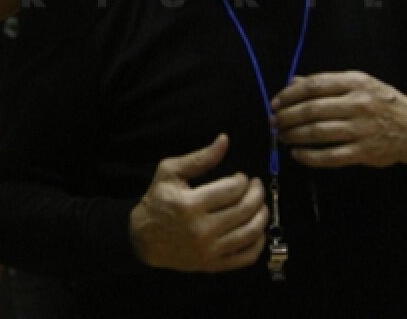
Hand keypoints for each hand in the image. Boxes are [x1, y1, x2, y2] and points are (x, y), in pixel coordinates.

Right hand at [129, 134, 267, 272]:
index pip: (232, 189)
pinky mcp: (212, 265)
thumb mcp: (170, 172)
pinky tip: (257, 229)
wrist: (143, 239)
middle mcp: (201, 229)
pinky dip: (258, 242)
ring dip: (262, 215)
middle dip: (257, 194)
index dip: (243, 180)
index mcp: (190, 204)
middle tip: (256, 187)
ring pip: (250, 233)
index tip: (242, 177)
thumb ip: (200, 157)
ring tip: (260, 205)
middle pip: (244, 210)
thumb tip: (225, 140)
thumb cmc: (157, 200)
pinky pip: (246, 257)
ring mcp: (208, 250)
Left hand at [271, 71, 406, 167]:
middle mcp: (358, 104)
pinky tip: (297, 154)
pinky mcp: (364, 153)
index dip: (289, 95)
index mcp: (355, 83)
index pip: (314, 85)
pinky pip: (330, 156)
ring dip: (293, 136)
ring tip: (282, 137)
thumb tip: (292, 83)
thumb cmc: (380, 102)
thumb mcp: (359, 83)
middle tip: (274, 122)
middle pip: (312, 110)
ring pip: (317, 133)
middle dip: (286, 117)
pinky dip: (309, 156)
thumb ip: (326, 82)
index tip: (275, 102)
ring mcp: (361, 130)